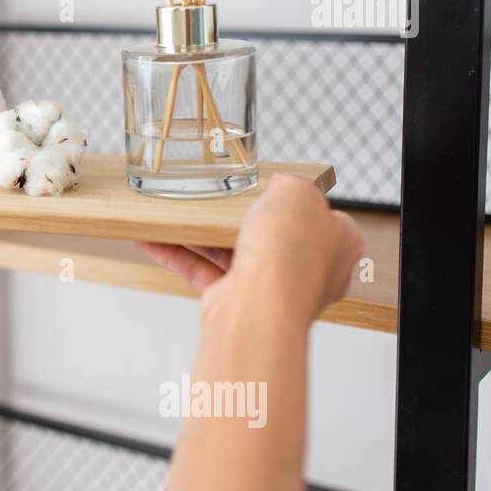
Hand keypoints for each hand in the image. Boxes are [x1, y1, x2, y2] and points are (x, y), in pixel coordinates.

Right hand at [137, 174, 362, 325]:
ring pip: (229, 251)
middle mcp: (306, 269)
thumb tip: (279, 186)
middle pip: (268, 233)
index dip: (293, 198)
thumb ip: (291, 184)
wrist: (261, 306)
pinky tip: (153, 237)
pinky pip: (201, 271)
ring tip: (175, 209)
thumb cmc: (290, 255)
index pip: (318, 215)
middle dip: (237, 214)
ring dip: (199, 231)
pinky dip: (176, 254)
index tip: (269, 184)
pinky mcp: (234, 301)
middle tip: (218, 194)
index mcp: (337, 243)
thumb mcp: (299, 193)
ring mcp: (269, 287)